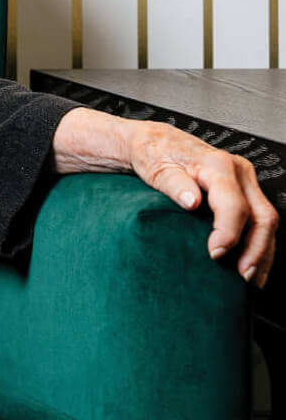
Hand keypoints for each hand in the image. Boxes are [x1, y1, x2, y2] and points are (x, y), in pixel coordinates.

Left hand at [55, 108, 277, 286]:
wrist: (155, 141)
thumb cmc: (153, 152)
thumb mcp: (155, 166)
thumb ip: (174, 183)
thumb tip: (191, 201)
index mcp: (217, 165)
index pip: (233, 205)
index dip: (228, 233)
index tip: (215, 253)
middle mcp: (237, 171)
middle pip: (262, 216)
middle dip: (256, 249)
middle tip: (242, 275)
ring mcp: (244, 181)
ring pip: (266, 221)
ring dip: (263, 252)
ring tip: (251, 278)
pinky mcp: (244, 191)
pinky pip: (260, 220)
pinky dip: (260, 244)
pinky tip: (254, 265)